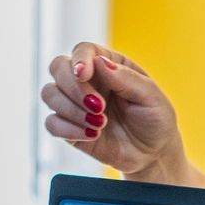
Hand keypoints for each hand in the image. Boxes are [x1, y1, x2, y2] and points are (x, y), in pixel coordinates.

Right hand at [40, 42, 186, 179]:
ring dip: (71, 110)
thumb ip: (125, 78)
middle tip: (98, 107)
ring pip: (49, 94)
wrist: (153, 154)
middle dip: (74, 87)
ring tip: (100, 124)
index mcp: (108, 64)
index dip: (79, 59)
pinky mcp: (68, 127)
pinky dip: (68, 129)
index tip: (83, 74)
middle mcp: (87, 80)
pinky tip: (91, 136)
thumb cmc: (155, 119)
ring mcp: (75, 103)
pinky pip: (51, 123)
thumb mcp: (150, 96)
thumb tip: (99, 62)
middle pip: (58, 67)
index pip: (83, 50)